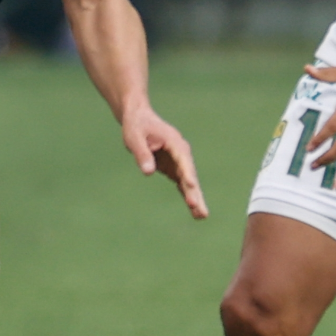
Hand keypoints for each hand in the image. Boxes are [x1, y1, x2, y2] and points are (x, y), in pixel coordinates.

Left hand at [121, 102, 207, 219]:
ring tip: (202, 216)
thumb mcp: (134, 137)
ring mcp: (179, 162)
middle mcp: (181, 153)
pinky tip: (194, 212)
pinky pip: (182, 185)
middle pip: (190, 174)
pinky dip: (187, 196)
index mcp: (174, 141)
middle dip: (194, 192)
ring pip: (189, 183)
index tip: (190, 185)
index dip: (187, 172)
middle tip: (200, 209)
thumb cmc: (137, 126)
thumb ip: (142, 154)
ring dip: (195, 198)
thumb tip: (148, 172)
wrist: (139, 120)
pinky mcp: (174, 169)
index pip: (182, 158)